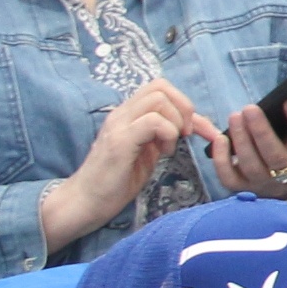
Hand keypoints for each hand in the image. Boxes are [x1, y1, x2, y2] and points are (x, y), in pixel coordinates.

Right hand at [43, 79, 210, 249]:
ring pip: (158, 99)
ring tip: (169, 146)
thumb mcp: (149, 152)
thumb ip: (164, 135)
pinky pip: (153, 121)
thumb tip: (192, 125)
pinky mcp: (119, 141)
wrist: (86, 201)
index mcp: (129, 115)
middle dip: (184, 108)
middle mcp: (122, 114)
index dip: (186, 106)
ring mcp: (118, 125)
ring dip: (175, 122)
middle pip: (161, 86)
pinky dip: (168, 134)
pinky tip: (163, 153)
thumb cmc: (116, 181)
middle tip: (185, 135)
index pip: (161, 89)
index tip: (200, 131)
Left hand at [209, 92, 286, 201]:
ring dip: (241, 140)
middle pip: (275, 156)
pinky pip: (228, 177)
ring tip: (235, 116)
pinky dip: (222, 159)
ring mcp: (262, 181)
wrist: (281, 184)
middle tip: (250, 108)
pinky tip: (221, 139)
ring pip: (251, 164)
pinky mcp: (240, 187)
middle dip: (261, 132)